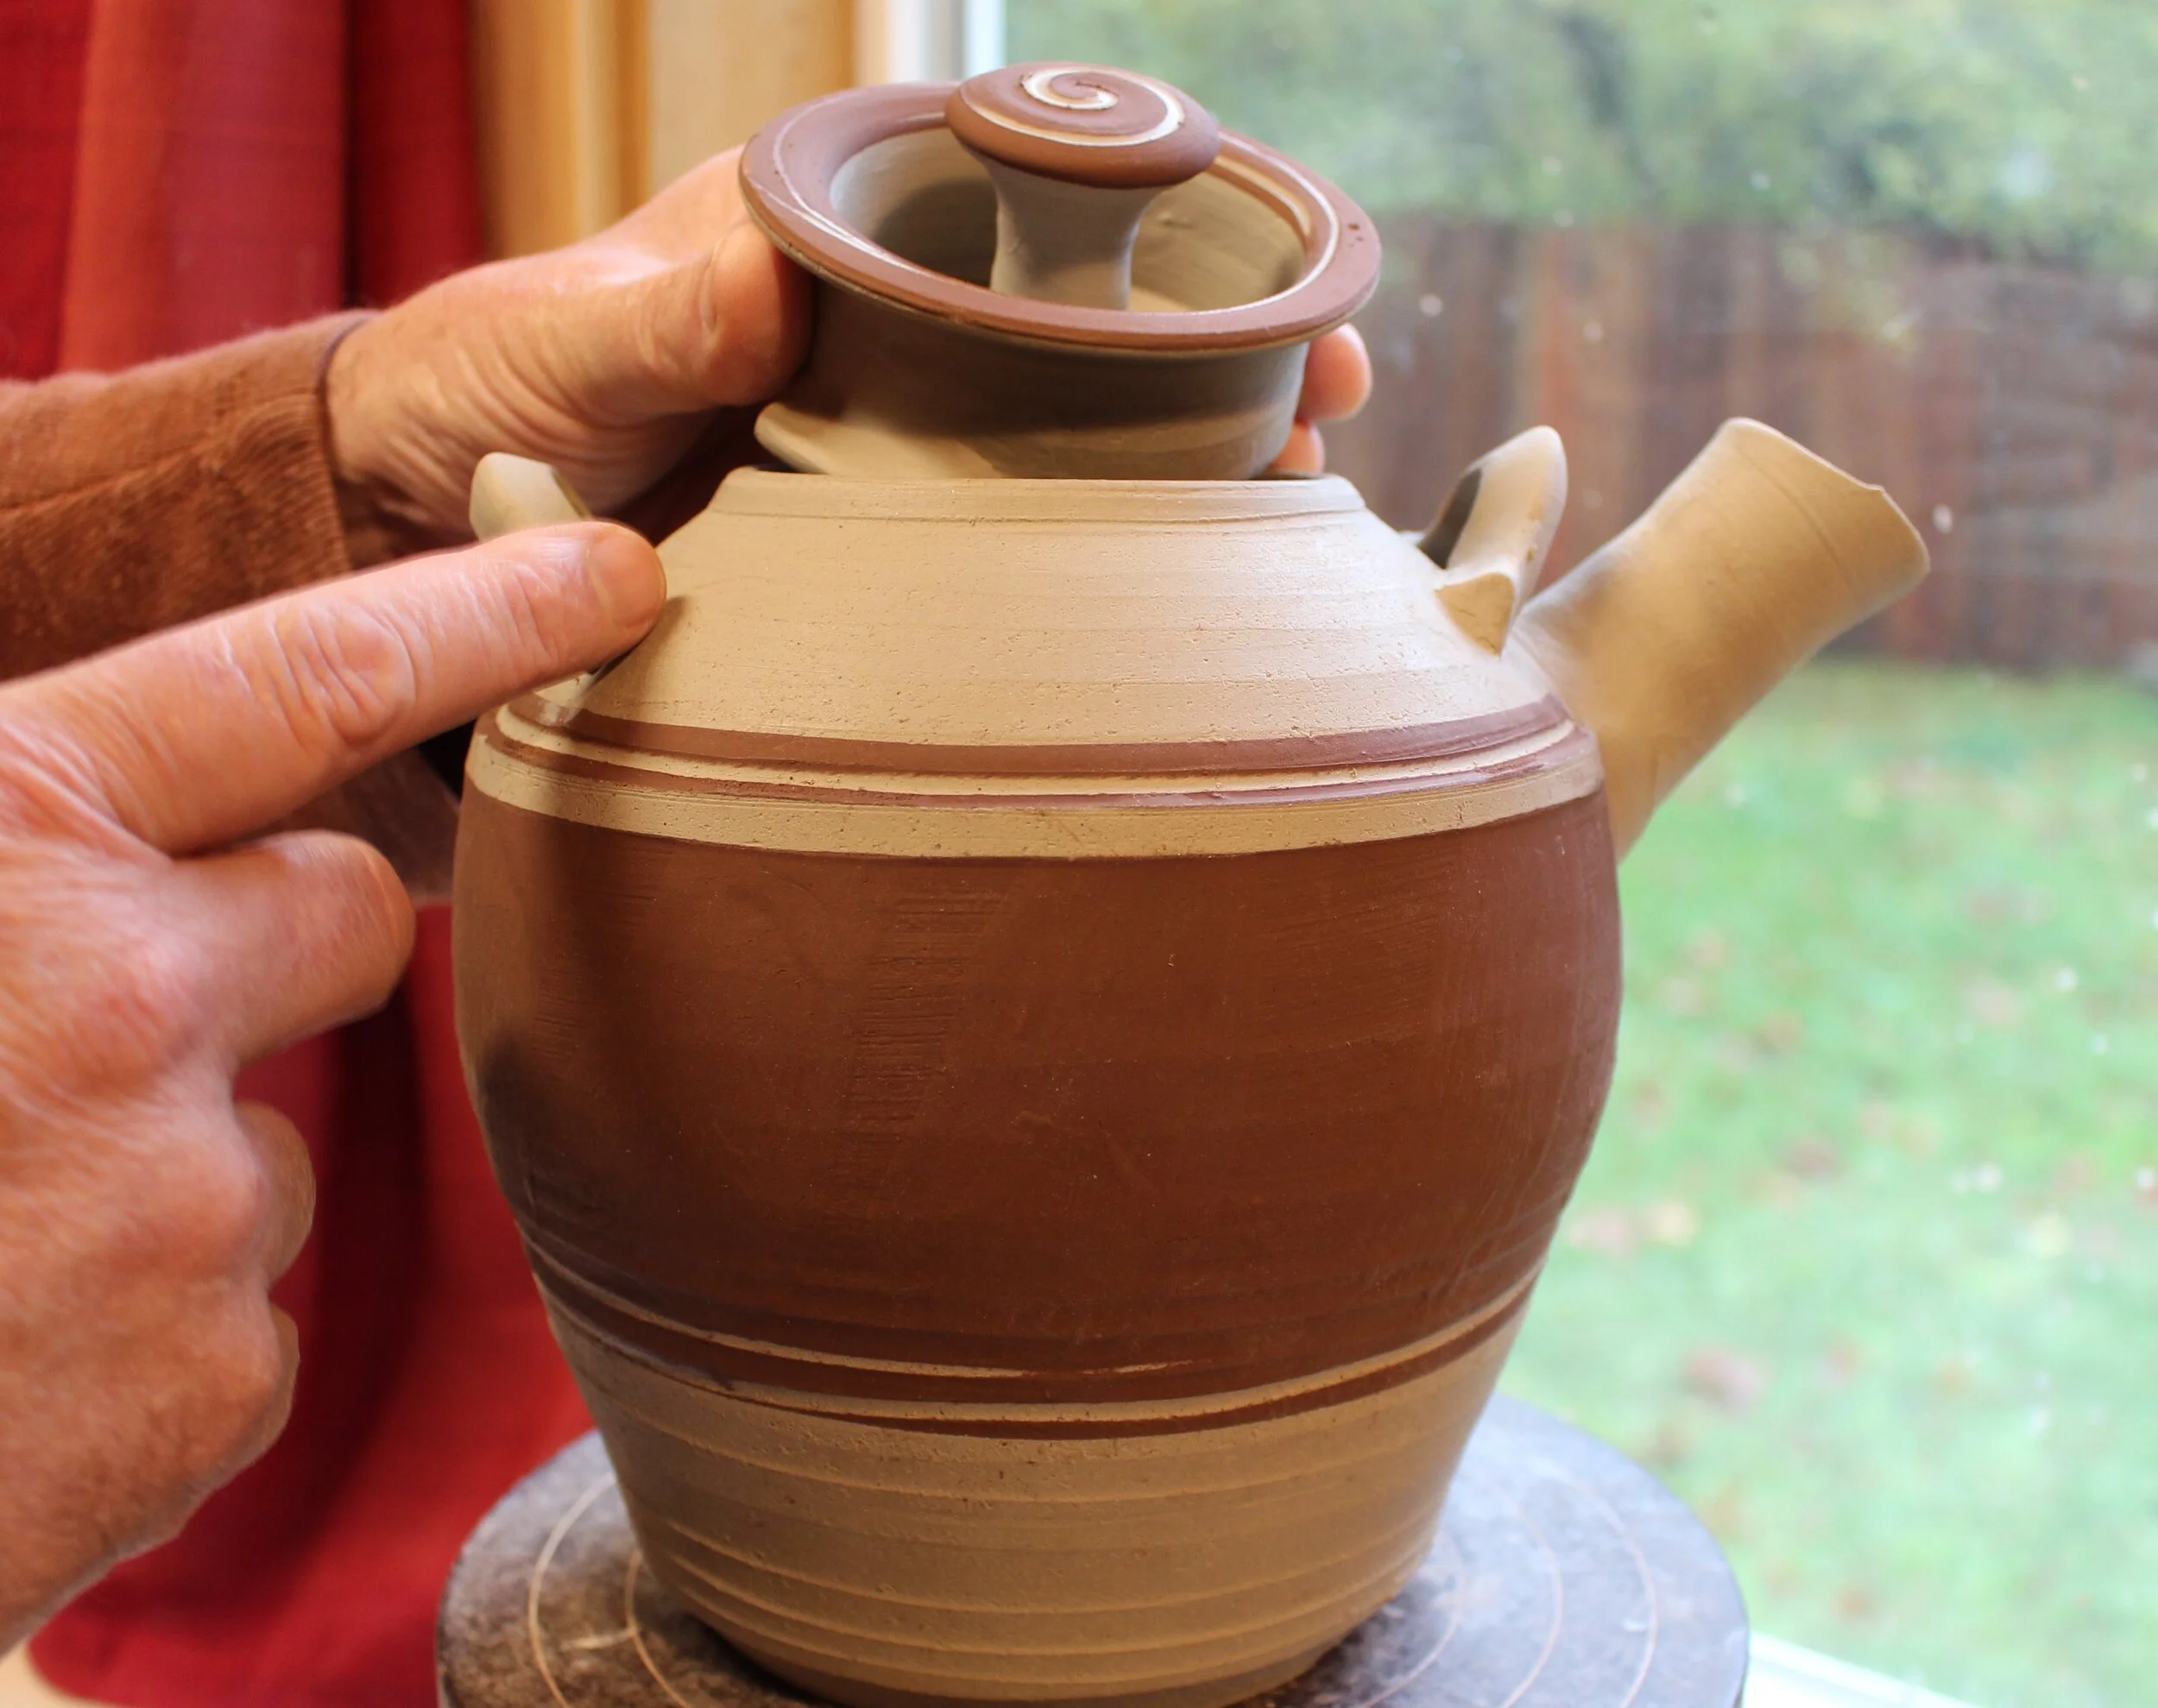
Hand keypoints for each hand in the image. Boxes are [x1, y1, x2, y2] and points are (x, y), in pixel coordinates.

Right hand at [0, 523, 664, 1647]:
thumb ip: (18, 823)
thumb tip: (106, 810)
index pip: (299, 680)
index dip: (477, 614)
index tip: (619, 572)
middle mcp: (125, 999)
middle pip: (352, 911)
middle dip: (276, 941)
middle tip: (113, 1017)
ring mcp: (185, 1199)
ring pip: (277, 1135)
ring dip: (170, 1165)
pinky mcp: (212, 1379)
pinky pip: (245, 1307)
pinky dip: (150, 1327)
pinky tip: (5, 1358)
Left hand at [325, 150, 1374, 558]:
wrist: (414, 526)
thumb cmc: (480, 387)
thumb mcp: (557, 341)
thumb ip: (653, 321)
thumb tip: (768, 295)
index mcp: (837, 238)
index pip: (1039, 197)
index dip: (1176, 228)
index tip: (1279, 288)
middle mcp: (889, 341)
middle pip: (1097, 333)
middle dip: (1222, 365)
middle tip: (1328, 409)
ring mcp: (895, 458)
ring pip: (1075, 453)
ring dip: (1183, 485)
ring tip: (1286, 525)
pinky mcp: (879, 565)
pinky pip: (1007, 565)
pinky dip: (1090, 588)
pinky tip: (1167, 629)